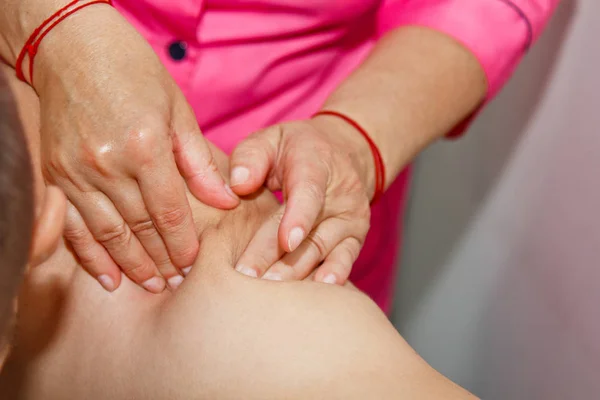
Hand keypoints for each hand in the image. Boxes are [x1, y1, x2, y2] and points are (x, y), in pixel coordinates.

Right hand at [34, 7, 238, 292]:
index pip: (169, 211)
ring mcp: (76, 172)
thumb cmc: (134, 71)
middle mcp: (107, 164)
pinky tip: (107, 279)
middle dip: (161, 260)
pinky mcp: (56, 175)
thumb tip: (227, 200)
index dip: (183, 243)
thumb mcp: (178, 110)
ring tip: (151, 286)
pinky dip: (89, 257)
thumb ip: (199, 161)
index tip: (193, 264)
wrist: (72, 47)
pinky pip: (73, 226)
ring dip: (131, 265)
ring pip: (108, 234)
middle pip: (140, 228)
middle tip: (177, 283)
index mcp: (145, 146)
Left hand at [229, 115, 372, 284]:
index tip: (285, 242)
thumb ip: (251, 156)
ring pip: (324, 251)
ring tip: (270, 295)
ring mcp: (352, 219)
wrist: (344, 154)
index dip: (298, 218)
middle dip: (280, 258)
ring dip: (298, 274)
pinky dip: (331, 278)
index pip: (309, 193)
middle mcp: (341, 194)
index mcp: (316, 165)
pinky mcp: (355, 238)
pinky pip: (344, 261)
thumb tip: (237, 184)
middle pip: (311, 231)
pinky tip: (317, 295)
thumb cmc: (295, 149)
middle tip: (249, 279)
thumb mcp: (271, 139)